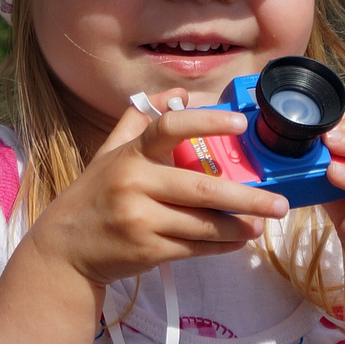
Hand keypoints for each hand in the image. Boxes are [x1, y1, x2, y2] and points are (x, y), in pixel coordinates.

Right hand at [26, 89, 290, 288]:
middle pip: (202, 189)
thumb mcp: (110, 153)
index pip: (168, 128)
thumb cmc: (94, 196)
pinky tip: (238, 240)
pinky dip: (221, 245)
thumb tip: (177, 92)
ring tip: (262, 225)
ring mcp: (141, 220)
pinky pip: (195, 248)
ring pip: (204, 224)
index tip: (240, 122)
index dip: (205, 122)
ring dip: (239, 227)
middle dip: (247, 198)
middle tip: (280, 203)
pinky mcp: (147, 251)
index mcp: (130, 155)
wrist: (64, 249)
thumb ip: (141, 121)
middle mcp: (135, 184)